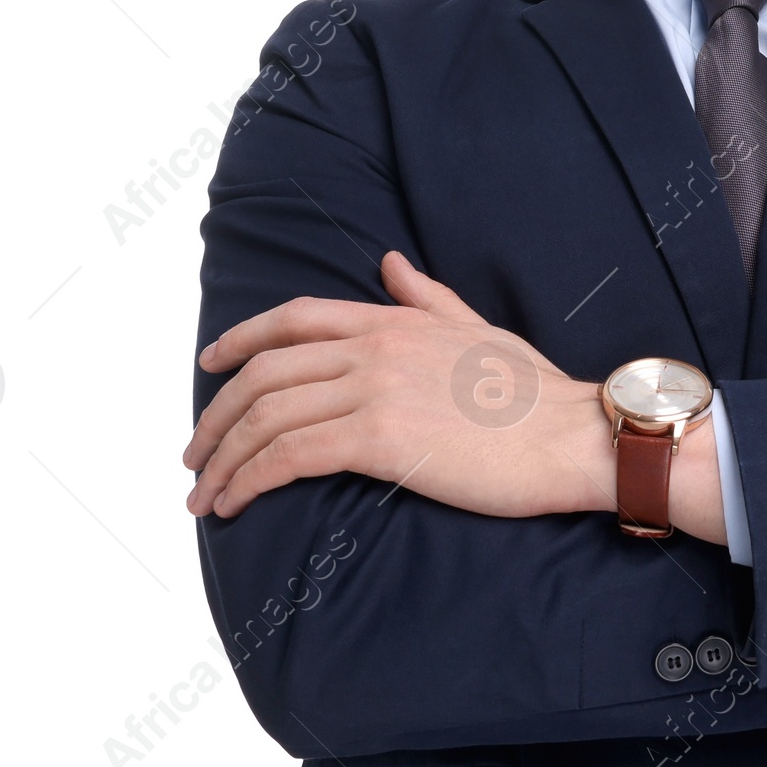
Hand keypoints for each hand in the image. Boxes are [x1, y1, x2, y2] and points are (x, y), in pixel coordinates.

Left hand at [185, 252, 615, 523]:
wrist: (572, 435)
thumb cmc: (535, 394)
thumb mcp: (477, 329)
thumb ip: (426, 298)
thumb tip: (390, 262)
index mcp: (394, 320)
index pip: (294, 318)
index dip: (241, 339)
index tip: (210, 366)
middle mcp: (374, 347)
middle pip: (265, 371)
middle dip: (217, 414)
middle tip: (195, 454)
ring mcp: (374, 390)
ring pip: (267, 416)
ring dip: (223, 459)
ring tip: (204, 495)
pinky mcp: (378, 440)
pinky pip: (288, 456)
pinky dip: (248, 481)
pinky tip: (234, 505)